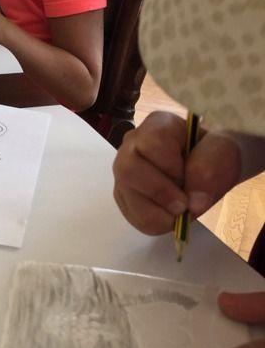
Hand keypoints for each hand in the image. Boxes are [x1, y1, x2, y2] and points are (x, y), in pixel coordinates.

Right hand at [112, 111, 241, 234]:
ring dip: (157, 211)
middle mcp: (132, 144)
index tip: (188, 176)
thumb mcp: (224, 152)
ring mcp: (124, 170)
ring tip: (179, 210)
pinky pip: (130, 214)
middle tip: (183, 203)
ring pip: (125, 194)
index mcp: (157, 125)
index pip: (151, 143)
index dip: (171, 167)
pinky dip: (154, 222)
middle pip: (128, 169)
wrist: (210, 167)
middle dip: (159, 192)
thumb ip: (209, 169)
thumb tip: (192, 203)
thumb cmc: (214, 154)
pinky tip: (169, 214)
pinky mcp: (124, 193)